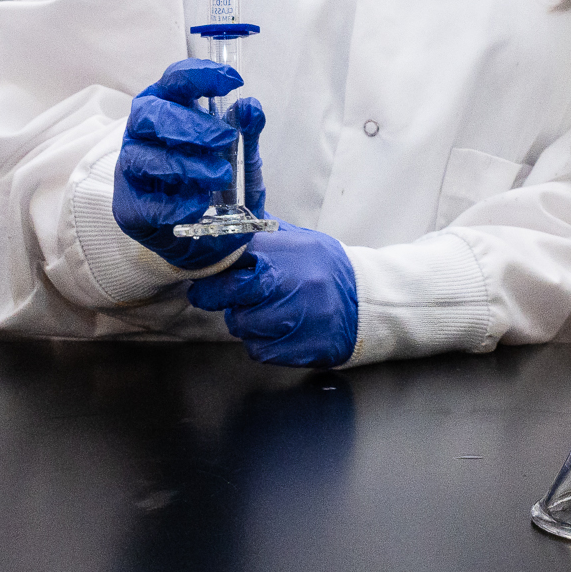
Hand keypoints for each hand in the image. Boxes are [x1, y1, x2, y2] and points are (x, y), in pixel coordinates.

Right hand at [114, 63, 261, 266]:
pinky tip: (200, 204)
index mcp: (167, 107)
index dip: (200, 75)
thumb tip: (251, 107)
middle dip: (191, 125)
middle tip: (225, 139)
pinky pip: (147, 202)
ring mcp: (131, 168)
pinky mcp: (129, 206)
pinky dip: (177, 203)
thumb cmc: (212, 181)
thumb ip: (246, 131)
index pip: (175, 80)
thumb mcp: (239, 156)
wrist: (201, 238)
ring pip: (145, 158)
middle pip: (151, 114)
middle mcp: (142, 132)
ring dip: (188, 166)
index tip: (233, 82)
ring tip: (221, 176)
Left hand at [190, 225, 359, 368]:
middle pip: (230, 293)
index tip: (203, 273)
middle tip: (214, 294)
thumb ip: (263, 233)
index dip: (212, 267)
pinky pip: (258, 349)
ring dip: (244, 320)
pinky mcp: (298, 347)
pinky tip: (276, 330)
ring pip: (241, 324)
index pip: (232, 256)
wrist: (368, 302)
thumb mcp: (301, 240)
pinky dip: (260, 342)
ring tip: (262, 311)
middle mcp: (289, 284)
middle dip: (216, 295)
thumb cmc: (328, 269)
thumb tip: (224, 222)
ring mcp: (294, 318)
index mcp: (286, 253)